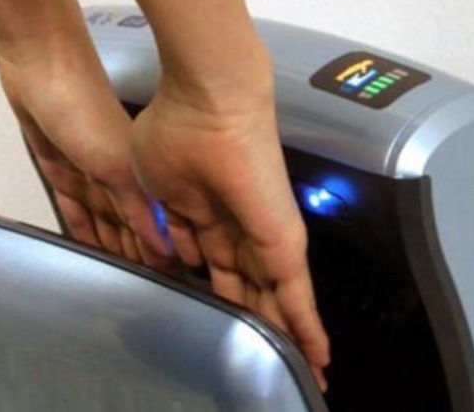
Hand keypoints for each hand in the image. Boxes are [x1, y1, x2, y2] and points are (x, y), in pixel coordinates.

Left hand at [0, 34, 169, 266]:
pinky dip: (81, 225)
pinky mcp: (60, 165)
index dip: (160, 253)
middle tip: (143, 287)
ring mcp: (87, 170)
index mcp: (136, 174)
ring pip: (101, 219)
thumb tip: (164, 246)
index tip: (170, 282)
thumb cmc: (82, 105)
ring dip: (109, 244)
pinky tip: (87, 243)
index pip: (152, 225)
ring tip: (117, 276)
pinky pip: (74, 205)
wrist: (39, 65)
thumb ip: (138, 208)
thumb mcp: (114, 165)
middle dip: (136, 254)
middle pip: (126, 226)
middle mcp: (115, 175)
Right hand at [130, 76, 329, 389]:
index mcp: (208, 218)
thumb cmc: (175, 133)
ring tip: (304, 369)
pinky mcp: (282, 242)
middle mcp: (241, 230)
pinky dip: (307, 329)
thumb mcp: (156, 194)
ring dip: (290, 337)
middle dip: (262, 325)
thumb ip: (170, 229)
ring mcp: (265, 236)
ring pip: (281, 301)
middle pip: (255, 291)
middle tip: (273, 358)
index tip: (224, 322)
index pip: (221, 272)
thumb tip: (177, 255)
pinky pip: (298, 297)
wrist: (205, 104)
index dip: (224, 300)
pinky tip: (316, 357)